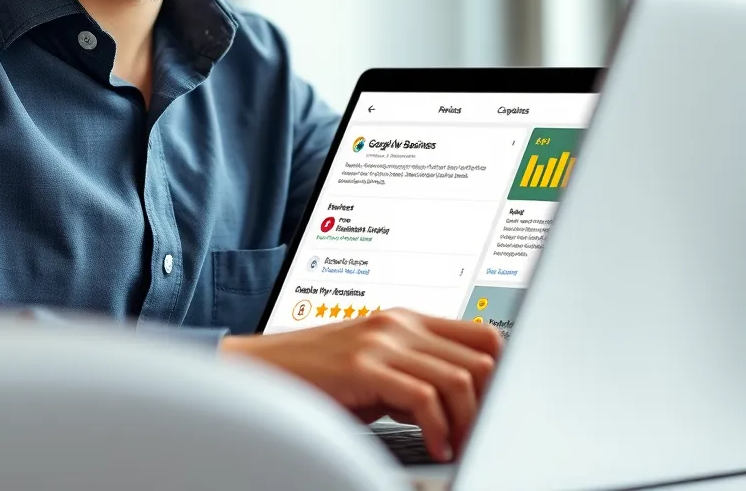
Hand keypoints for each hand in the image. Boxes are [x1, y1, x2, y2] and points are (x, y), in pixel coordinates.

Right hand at [220, 308, 501, 461]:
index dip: (503, 374)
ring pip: (460, 378)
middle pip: (482, 356)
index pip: (483, 334)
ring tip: (456, 446)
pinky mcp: (364, 366)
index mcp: (408, 320)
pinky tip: (432, 445)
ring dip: (468, 422)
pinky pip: (424, 398)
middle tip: (480, 435)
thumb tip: (464, 402)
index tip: (499, 410)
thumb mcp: (377, 368)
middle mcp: (400, 323)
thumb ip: (416, 373)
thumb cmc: (319, 376)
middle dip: (491, 404)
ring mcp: (382, 342)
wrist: (264, 371)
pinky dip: (439, 429)